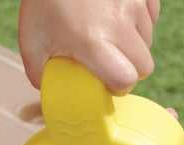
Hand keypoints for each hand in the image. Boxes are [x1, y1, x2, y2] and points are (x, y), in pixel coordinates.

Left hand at [18, 0, 159, 94]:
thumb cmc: (44, 3)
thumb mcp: (32, 42)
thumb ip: (40, 75)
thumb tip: (53, 95)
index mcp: (92, 42)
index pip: (126, 79)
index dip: (118, 87)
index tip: (107, 83)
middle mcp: (118, 21)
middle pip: (145, 65)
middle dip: (130, 70)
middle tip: (111, 64)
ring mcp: (133, 1)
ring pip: (148, 40)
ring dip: (133, 45)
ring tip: (110, 37)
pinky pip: (151, 15)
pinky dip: (139, 21)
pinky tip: (119, 18)